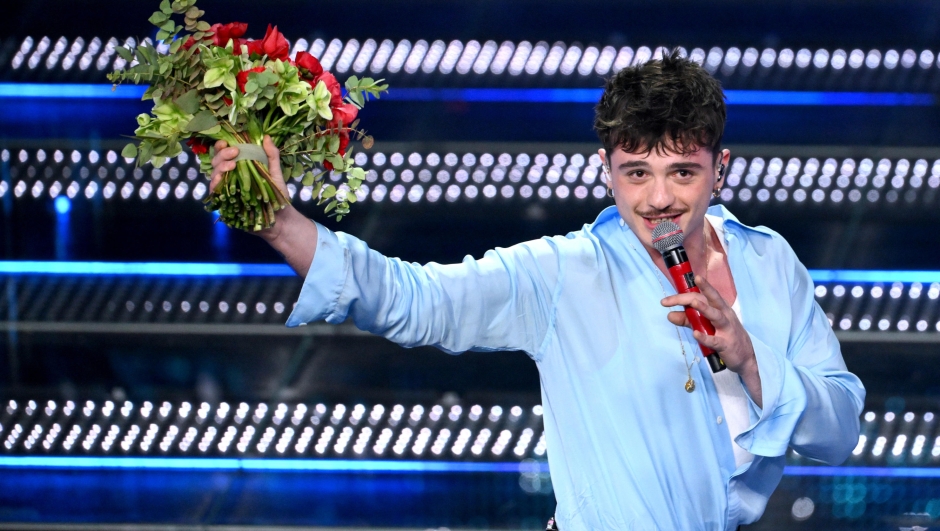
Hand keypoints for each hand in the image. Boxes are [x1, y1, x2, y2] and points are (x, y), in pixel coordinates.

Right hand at [209, 135, 291, 239]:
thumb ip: (271, 155)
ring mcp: (226, 190)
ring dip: (220, 167)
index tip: (228, 142)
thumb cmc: (277, 195)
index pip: (225, 153)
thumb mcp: (276, 173)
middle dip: (223, 155)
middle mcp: (230, 177)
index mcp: (240, 167)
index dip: (222, 146)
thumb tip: (266, 137)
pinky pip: (215, 191)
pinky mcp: (224, 203)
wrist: (279, 218)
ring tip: (232, 165)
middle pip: (216, 162)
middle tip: (235, 152)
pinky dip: (216, 183)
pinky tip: (222, 178)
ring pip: (214, 174)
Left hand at [661, 275, 761, 405]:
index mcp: (719, 307)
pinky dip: (705, 337)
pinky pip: (715, 340)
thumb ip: (688, 320)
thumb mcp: (705, 326)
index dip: (682, 297)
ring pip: (716, 315)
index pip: (700, 296)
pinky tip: (696, 334)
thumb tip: (669, 315)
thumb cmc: (724, 336)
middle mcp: (724, 314)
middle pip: (711, 299)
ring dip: (705, 309)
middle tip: (685, 287)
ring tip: (693, 304)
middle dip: (699, 291)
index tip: (665, 301)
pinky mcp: (726, 344)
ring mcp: (727, 329)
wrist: (745, 358)